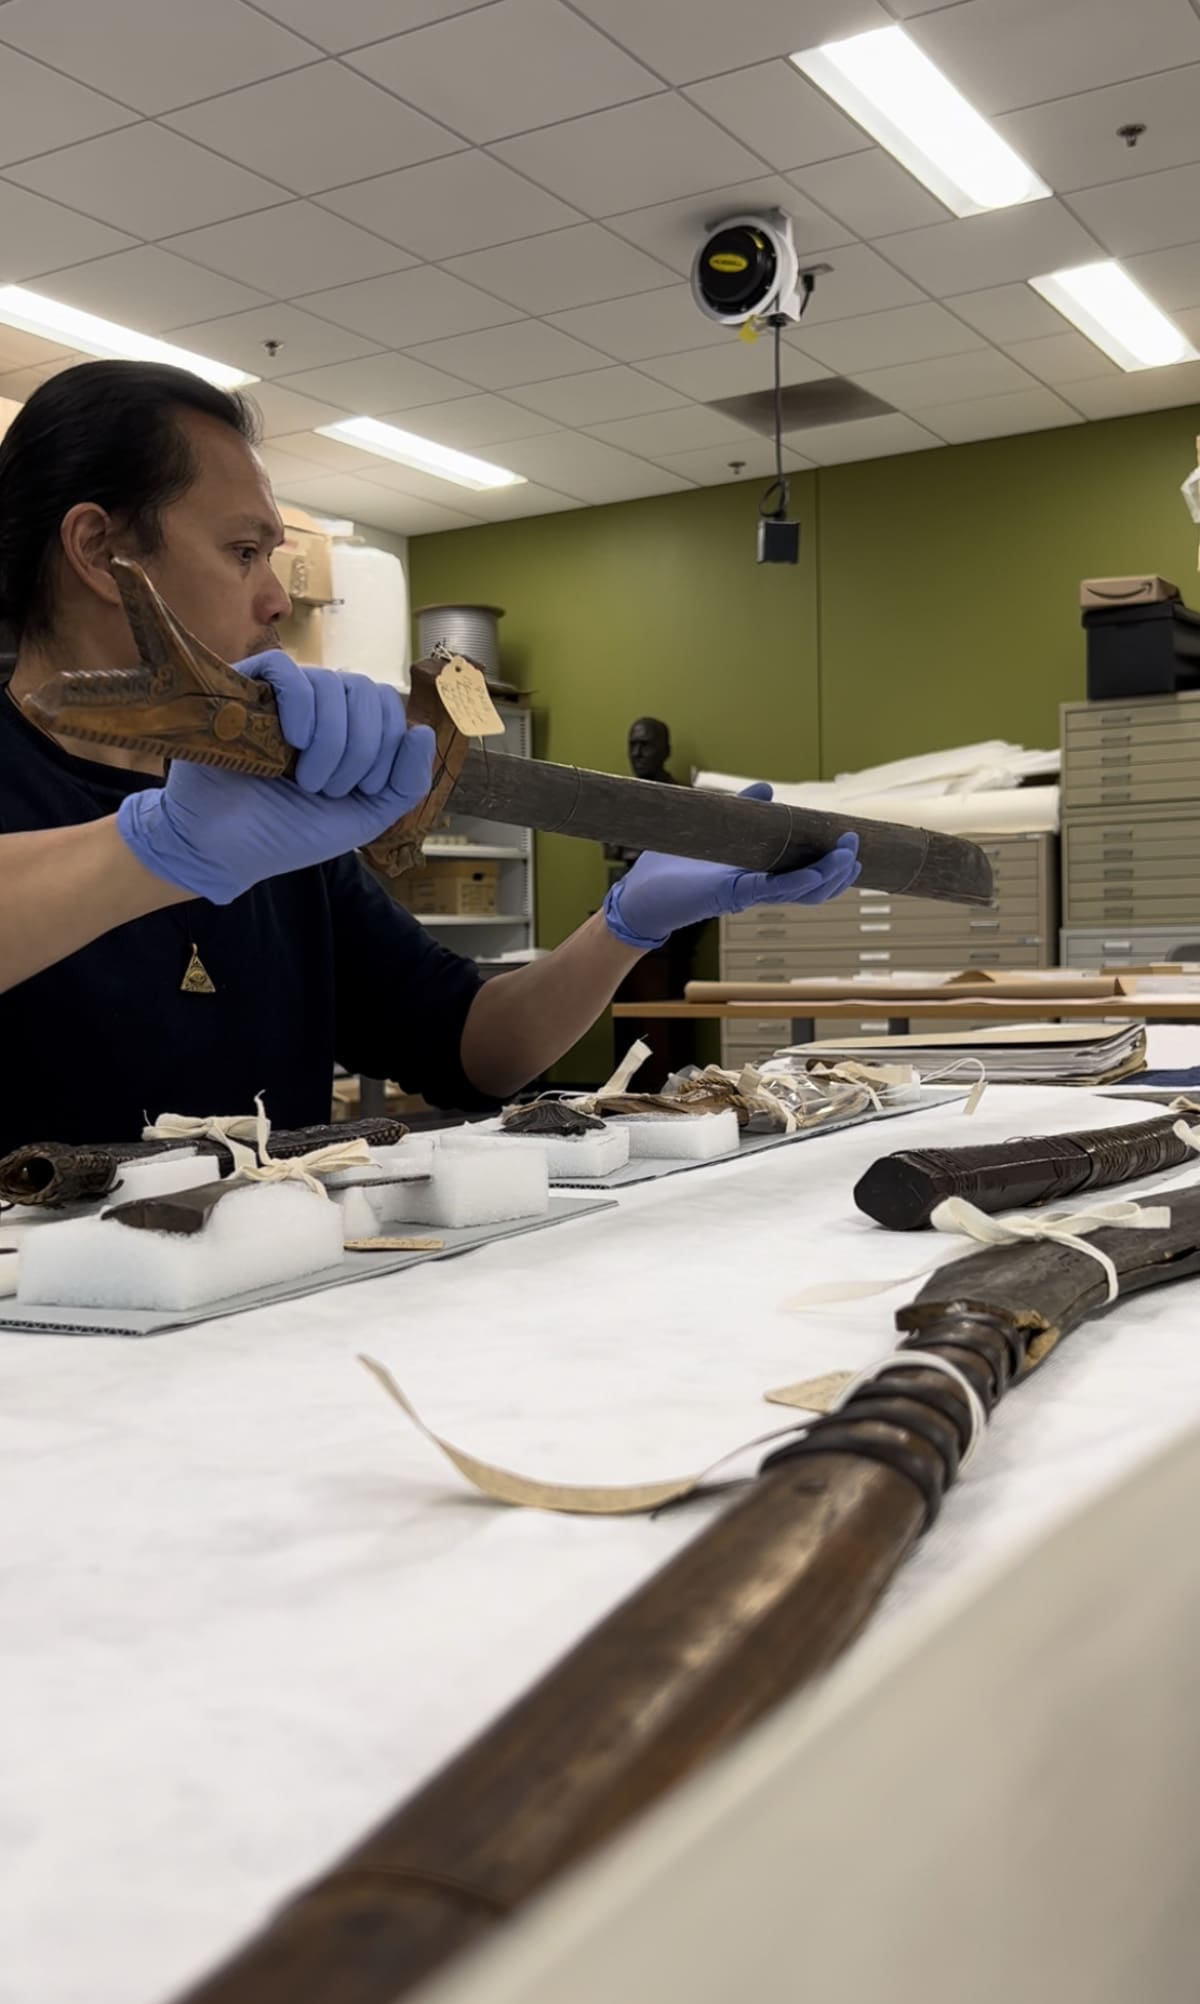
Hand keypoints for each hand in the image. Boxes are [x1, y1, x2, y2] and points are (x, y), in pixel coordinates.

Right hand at [116, 653, 433, 904]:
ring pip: (331, 682)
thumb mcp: (364, 817)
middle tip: (330, 788)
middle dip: (362, 747)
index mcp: (348, 731)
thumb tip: (422, 732)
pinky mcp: (244, 689)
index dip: (387, 746)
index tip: (362, 790)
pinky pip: (286, 669)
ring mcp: (281, 697)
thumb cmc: (289, 833)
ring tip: (305, 779)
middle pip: (367, 690)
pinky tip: (293, 740)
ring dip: (331, 740)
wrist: (224, 849)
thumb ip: (404, 783)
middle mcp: (318, 708)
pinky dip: (300, 705)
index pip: (388, 705)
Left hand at [602, 782, 860, 949]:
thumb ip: (742, 812)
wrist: (636, 896)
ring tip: (846, 860)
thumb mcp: (714, 830)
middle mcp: (756, 889)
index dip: (831, 865)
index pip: (805, 875)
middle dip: (839, 871)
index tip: (851, 844)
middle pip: (811, 888)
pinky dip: (792, 884)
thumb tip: (766, 790)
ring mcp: (744, 894)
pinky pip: (766, 892)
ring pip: (797, 893)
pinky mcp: (726, 896)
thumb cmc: (671, 870)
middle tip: (855, 849)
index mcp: (757, 875)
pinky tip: (813, 874)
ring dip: (826, 877)